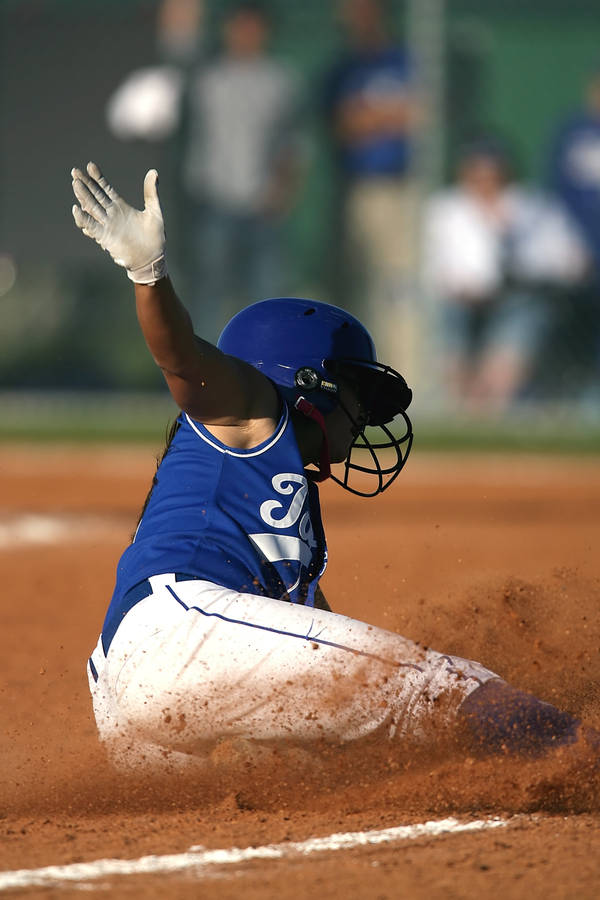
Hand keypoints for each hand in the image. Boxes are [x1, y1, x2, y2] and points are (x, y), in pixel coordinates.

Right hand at [71, 162, 166, 283]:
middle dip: (84, 183)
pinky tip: (77, 209)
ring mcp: (107, 225)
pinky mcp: (105, 237)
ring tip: (75, 184)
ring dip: (82, 196)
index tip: (89, 165)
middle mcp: (111, 214)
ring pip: (91, 208)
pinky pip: (92, 226)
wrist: (152, 259)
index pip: (105, 189)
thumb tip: (154, 172)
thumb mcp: (155, 211)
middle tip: (74, 171)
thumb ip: (151, 193)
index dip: (97, 177)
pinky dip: (83, 218)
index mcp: (121, 207)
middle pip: (94, 196)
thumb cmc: (155, 238)